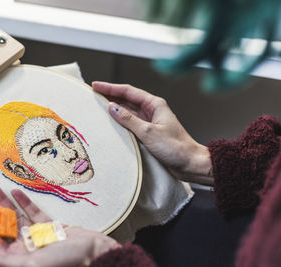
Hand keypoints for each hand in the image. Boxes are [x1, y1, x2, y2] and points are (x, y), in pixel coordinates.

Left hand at [0, 180, 118, 266]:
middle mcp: (21, 246)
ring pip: (12, 214)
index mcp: (14, 257)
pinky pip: (32, 212)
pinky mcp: (48, 227)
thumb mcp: (32, 265)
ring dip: (0, 198)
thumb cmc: (66, 263)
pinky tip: (14, 191)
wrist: (94, 253)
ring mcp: (34, 235)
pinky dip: (23, 201)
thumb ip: (4, 261)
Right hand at [92, 82, 212, 185]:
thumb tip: (112, 107)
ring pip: (127, 111)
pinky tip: (109, 121)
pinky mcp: (147, 132)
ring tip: (97, 106)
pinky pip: (129, 123)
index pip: (128, 91)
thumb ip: (129, 119)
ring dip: (113, 108)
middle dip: (109, 95)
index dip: (110, 88)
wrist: (189, 164)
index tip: (96, 85)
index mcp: (154, 104)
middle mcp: (151, 110)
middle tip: (92, 94)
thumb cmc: (175, 148)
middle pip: (126, 99)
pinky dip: (119, 121)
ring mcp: (149, 121)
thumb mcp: (148, 132)